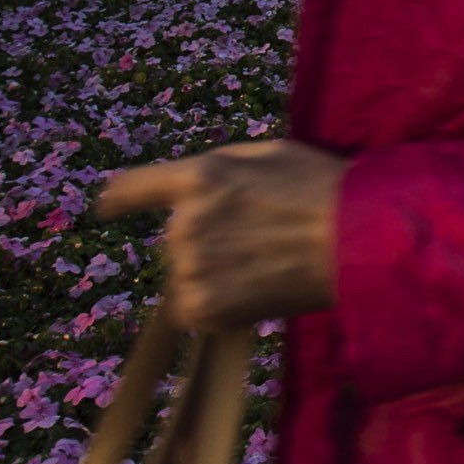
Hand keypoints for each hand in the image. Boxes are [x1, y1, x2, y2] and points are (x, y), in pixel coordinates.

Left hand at [99, 140, 347, 329]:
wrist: (358, 239)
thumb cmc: (325, 190)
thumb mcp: (273, 153)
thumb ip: (222, 168)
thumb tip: (193, 187)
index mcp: (202, 177)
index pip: (137, 186)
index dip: (119, 196)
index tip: (105, 205)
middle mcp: (186, 221)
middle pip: (175, 237)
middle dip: (207, 240)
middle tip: (258, 241)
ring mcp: (191, 265)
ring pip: (185, 274)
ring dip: (213, 275)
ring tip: (263, 268)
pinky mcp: (203, 305)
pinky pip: (192, 310)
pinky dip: (217, 307)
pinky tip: (255, 293)